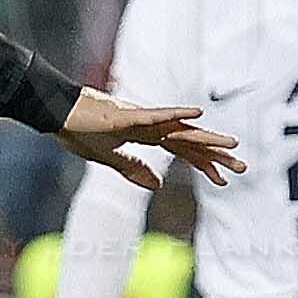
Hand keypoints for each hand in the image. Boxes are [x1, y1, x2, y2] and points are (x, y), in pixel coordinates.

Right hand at [56, 89, 242, 192]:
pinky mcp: (129, 115)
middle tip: (242, 168)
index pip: (183, 151)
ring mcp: (141, 119)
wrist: (55, 112)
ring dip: (206, 138)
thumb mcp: (108, 158)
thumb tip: (159, 185)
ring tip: (232, 145)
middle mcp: (150, 125)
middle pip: (189, 142)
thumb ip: (133, 170)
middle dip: (216, 155)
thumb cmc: (78, 131)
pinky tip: (197, 115)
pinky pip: (157, 115)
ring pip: (180, 130)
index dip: (204, 165)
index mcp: (146, 136)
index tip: (224, 180)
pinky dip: (177, 115)